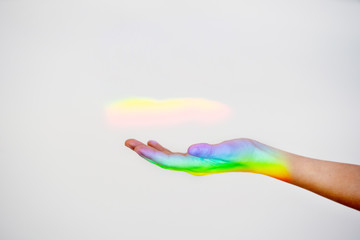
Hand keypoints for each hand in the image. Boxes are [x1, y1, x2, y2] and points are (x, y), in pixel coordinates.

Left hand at [125, 138, 289, 179]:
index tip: (135, 146)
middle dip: (144, 152)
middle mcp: (193, 166)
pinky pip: (175, 155)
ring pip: (166, 158)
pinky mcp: (199, 158)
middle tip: (128, 141)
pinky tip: (155, 143)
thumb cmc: (244, 152)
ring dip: (150, 151)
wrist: (257, 157)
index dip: (151, 154)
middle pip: (162, 160)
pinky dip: (162, 150)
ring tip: (135, 143)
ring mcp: (195, 163)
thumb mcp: (227, 149)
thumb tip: (190, 150)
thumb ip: (209, 150)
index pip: (168, 161)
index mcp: (197, 165)